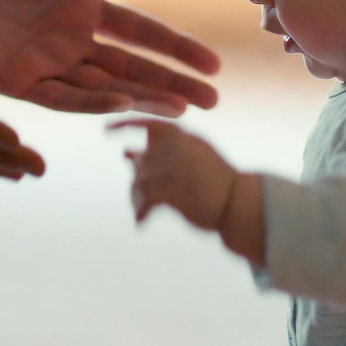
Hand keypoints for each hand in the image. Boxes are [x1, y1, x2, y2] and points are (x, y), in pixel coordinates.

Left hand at [0, 0, 219, 116]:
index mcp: (79, 4)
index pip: (140, 31)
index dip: (175, 46)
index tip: (213, 63)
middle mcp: (67, 39)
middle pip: (132, 66)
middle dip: (172, 83)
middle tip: (213, 101)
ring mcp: (43, 63)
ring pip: (104, 88)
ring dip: (142, 98)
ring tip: (181, 109)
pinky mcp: (13, 81)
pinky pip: (60, 98)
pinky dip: (91, 104)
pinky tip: (123, 105)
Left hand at [109, 118, 235, 227]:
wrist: (240, 205)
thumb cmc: (214, 183)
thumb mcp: (191, 158)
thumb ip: (159, 154)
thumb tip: (125, 153)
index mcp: (186, 136)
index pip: (151, 123)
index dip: (125, 124)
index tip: (105, 130)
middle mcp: (182, 148)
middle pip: (142, 160)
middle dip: (136, 180)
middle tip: (137, 198)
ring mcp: (180, 169)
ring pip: (141, 181)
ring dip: (136, 199)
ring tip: (140, 211)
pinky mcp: (178, 192)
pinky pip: (147, 200)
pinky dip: (141, 212)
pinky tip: (141, 223)